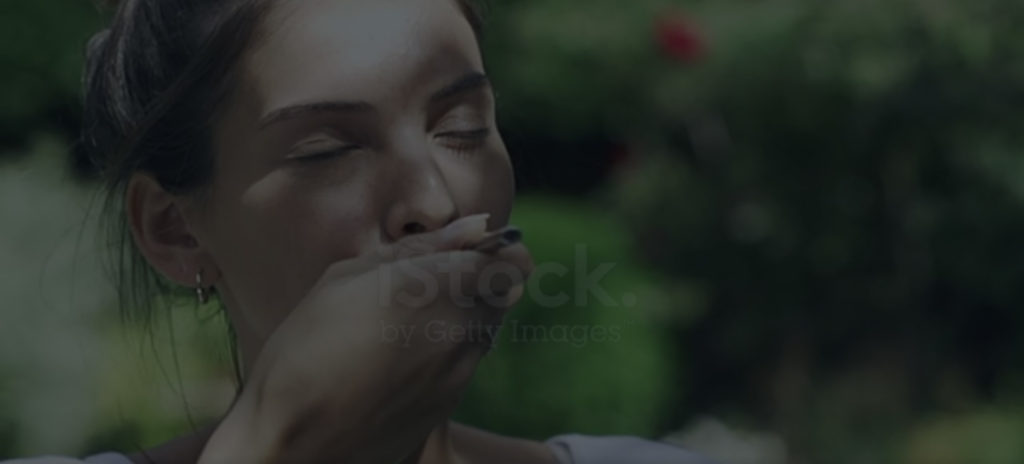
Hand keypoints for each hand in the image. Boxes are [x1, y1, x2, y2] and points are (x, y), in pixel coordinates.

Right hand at [198, 214, 532, 463]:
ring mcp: (460, 374)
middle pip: (504, 295)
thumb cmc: (307, 345)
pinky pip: (464, 366)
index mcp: (439, 288)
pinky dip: (445, 354)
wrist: (293, 436)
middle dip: (479, 281)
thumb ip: (420, 249)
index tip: (474, 249)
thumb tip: (475, 228)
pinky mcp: (449, 405)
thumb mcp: (348, 276)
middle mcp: (462, 331)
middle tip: (428, 282)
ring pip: (485, 330)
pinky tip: (396, 359)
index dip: (498, 251)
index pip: (509, 262)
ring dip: (462, 317)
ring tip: (403, 323)